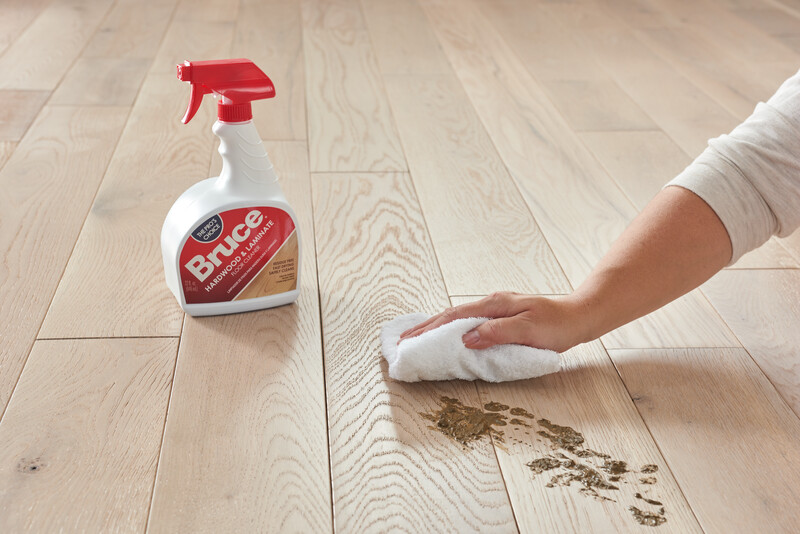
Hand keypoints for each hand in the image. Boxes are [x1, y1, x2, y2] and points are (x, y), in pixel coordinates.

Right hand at [398, 292, 590, 352]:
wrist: (579, 317)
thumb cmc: (557, 326)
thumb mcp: (529, 330)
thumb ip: (497, 333)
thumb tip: (466, 338)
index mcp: (494, 304)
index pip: (454, 317)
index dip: (429, 329)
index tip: (409, 340)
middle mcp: (491, 303)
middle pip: (449, 315)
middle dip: (424, 328)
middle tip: (402, 341)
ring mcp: (495, 309)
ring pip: (457, 318)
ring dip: (434, 328)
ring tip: (415, 339)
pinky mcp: (500, 317)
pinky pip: (468, 323)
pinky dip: (450, 329)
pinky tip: (445, 336)